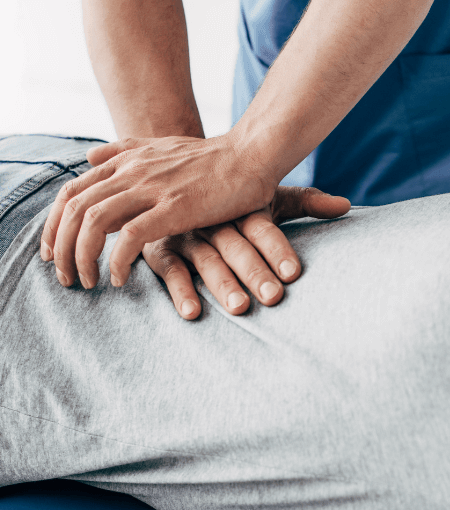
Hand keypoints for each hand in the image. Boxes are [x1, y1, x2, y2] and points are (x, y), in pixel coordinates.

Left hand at [39, 134, 282, 289]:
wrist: (252, 154)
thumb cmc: (214, 157)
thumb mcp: (161, 146)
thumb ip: (124, 151)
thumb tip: (89, 157)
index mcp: (126, 161)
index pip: (70, 193)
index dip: (54, 225)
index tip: (54, 252)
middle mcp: (131, 172)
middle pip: (72, 210)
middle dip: (60, 247)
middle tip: (65, 276)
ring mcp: (151, 188)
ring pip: (92, 223)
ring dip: (82, 257)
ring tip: (87, 281)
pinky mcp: (174, 208)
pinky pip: (129, 237)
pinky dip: (117, 261)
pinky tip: (119, 278)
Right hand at [141, 186, 349, 318]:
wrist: (172, 178)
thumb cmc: (232, 198)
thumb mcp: (268, 197)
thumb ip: (307, 202)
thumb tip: (346, 205)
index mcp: (240, 206)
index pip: (262, 227)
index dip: (277, 249)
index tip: (293, 272)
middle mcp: (213, 219)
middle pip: (236, 246)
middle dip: (255, 272)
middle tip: (273, 297)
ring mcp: (186, 233)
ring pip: (206, 260)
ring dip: (222, 284)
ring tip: (240, 307)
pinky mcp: (160, 249)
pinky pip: (169, 270)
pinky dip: (179, 290)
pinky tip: (192, 312)